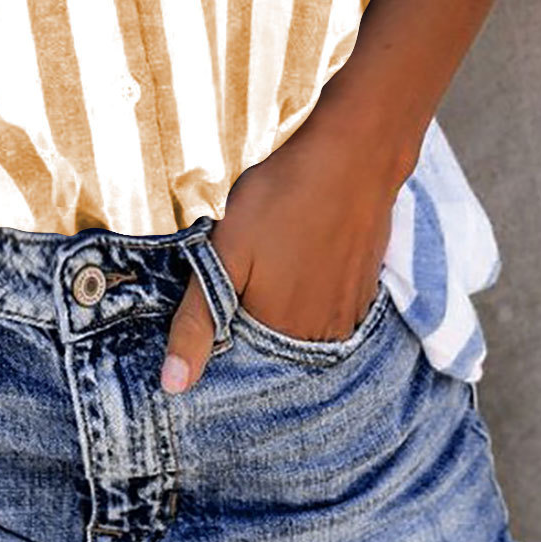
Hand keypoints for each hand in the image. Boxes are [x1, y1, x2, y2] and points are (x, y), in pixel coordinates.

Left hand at [160, 105, 405, 392]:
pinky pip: (332, 304)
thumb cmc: (282, 199)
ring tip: (279, 253)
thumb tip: (172, 386)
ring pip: (304, 322)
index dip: (223, 324)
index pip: (241, 356)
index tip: (222, 286)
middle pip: (274, 340)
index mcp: (281, 334)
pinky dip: (314, 287)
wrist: (352, 155)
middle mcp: (322, 336)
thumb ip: (199, 320)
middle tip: (253, 261)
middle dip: (255, 311)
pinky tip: (305, 252)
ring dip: (287, 300)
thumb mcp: (224, 254)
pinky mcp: (368, 286)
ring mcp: (351, 312)